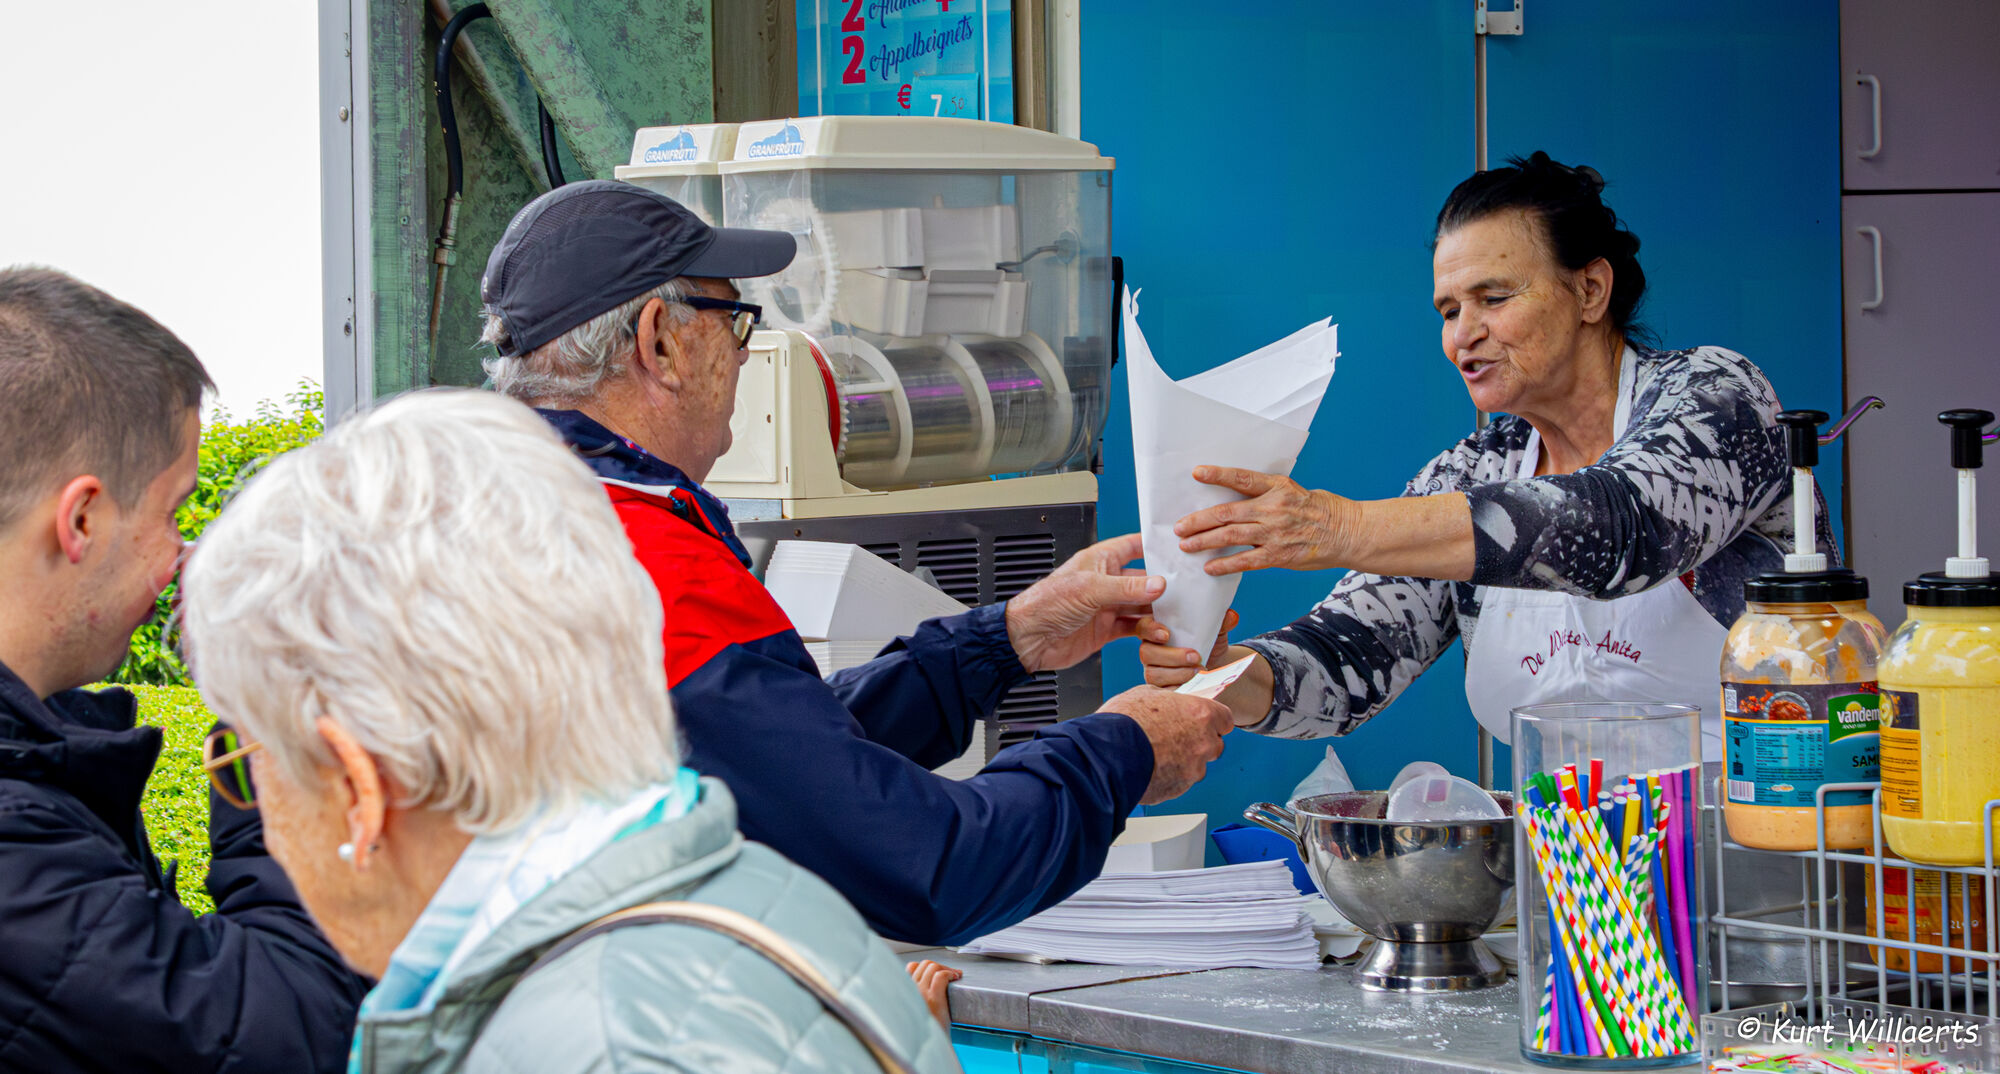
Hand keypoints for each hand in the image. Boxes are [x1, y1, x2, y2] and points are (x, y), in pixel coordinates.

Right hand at [906, 959, 960, 1029]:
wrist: (927, 1048)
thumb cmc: (925, 1031)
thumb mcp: (915, 1010)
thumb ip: (916, 996)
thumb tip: (927, 982)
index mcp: (902, 993)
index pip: (911, 967)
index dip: (926, 967)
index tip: (937, 972)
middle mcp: (908, 990)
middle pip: (923, 964)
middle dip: (939, 966)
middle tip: (950, 973)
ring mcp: (919, 993)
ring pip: (932, 967)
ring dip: (946, 968)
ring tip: (955, 975)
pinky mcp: (932, 999)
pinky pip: (941, 975)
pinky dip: (950, 973)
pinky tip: (955, 978)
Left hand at [1005, 534, 1164, 673]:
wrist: (1028, 638)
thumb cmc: (1045, 603)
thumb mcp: (1090, 589)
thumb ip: (1127, 588)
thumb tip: (1158, 584)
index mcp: (1100, 560)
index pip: (1133, 545)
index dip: (1155, 546)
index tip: (1178, 549)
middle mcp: (1106, 581)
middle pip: (1143, 579)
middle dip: (1164, 585)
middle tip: (1187, 590)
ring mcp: (1107, 606)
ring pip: (1142, 606)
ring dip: (1157, 613)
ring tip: (1172, 618)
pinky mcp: (1106, 629)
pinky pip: (1134, 628)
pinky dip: (1148, 632)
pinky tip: (1158, 634)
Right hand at [1099, 685, 1232, 804]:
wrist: (1107, 754)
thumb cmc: (1124, 722)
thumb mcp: (1146, 694)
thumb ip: (1168, 699)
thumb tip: (1168, 700)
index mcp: (1201, 715)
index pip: (1226, 718)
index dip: (1213, 719)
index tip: (1203, 719)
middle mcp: (1204, 743)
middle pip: (1215, 744)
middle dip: (1200, 741)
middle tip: (1176, 736)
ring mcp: (1193, 769)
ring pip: (1197, 766)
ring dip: (1184, 761)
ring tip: (1157, 753)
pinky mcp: (1178, 789)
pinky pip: (1180, 781)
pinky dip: (1169, 776)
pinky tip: (1150, 766)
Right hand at [1137, 610, 1237, 687]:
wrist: (1216, 668)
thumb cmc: (1209, 644)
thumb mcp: (1216, 631)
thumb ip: (1220, 622)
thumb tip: (1231, 616)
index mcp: (1157, 630)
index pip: (1143, 627)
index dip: (1150, 630)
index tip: (1166, 634)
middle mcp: (1150, 651)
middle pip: (1146, 653)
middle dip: (1172, 656)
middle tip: (1196, 656)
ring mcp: (1153, 671)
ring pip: (1153, 674)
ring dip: (1178, 673)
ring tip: (1200, 672)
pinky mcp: (1160, 689)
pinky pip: (1162, 693)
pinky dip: (1179, 689)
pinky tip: (1194, 686)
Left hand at [1172, 467, 1355, 575]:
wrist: (1345, 532)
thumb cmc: (1317, 509)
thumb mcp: (1292, 491)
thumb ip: (1264, 493)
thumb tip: (1231, 496)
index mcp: (1277, 487)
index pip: (1242, 479)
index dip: (1218, 475)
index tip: (1197, 473)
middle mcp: (1274, 508)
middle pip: (1228, 513)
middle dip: (1199, 520)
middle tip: (1178, 526)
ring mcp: (1276, 533)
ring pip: (1232, 536)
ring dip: (1205, 541)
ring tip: (1186, 545)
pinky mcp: (1279, 555)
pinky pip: (1246, 561)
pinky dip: (1226, 565)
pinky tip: (1210, 567)